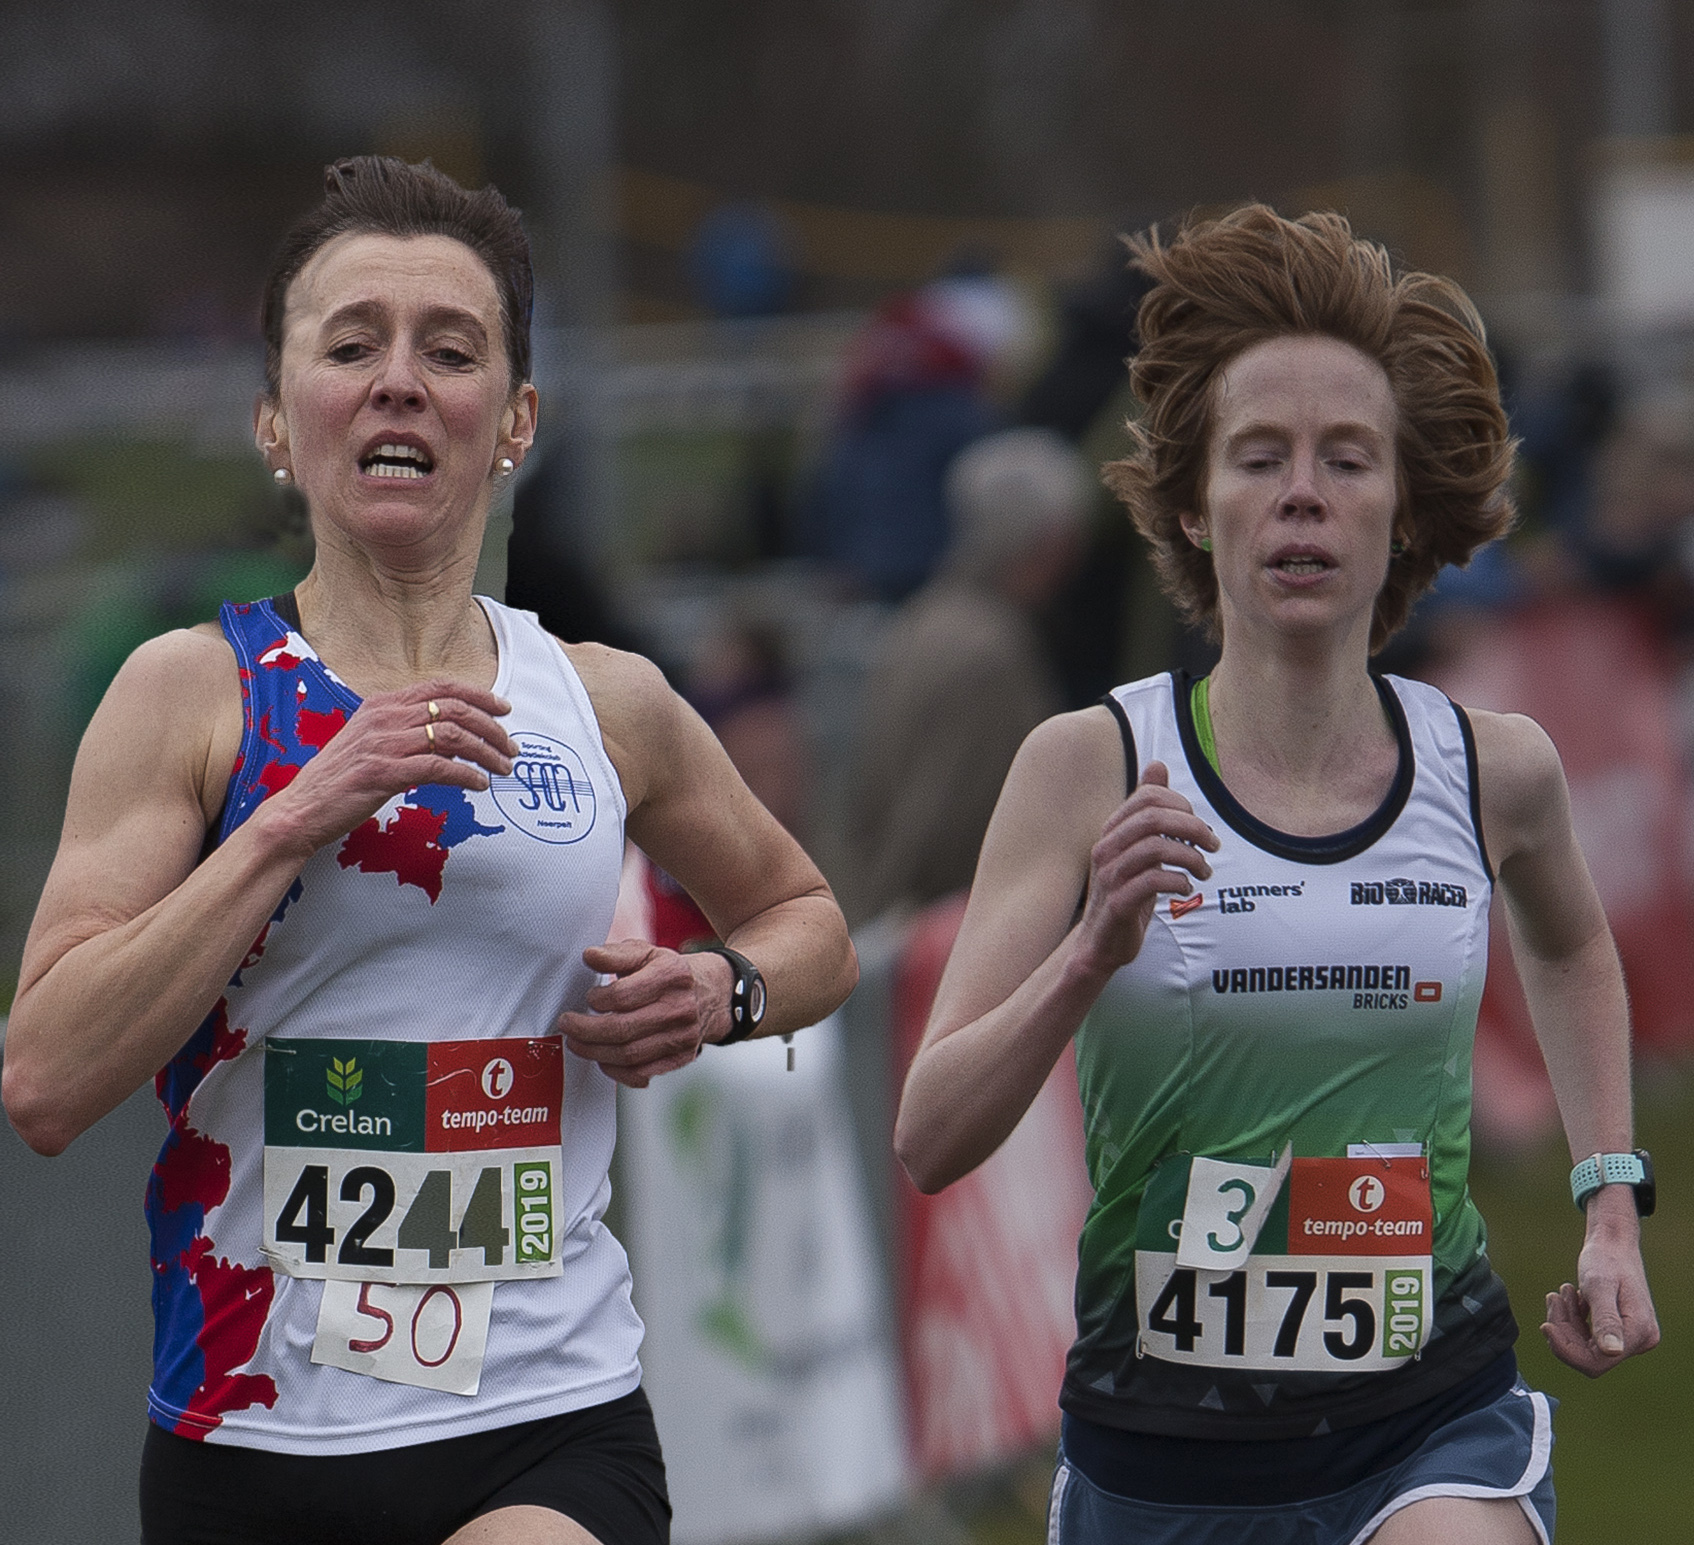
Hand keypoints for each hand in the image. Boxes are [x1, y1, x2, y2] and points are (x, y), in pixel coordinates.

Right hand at [269, 680, 514, 853]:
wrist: (300, 810)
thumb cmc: (338, 781)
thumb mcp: (370, 743)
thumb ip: (406, 733)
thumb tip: (452, 738)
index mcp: (381, 705)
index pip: (440, 687)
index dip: (479, 695)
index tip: (503, 708)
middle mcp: (383, 718)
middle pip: (455, 710)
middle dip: (491, 727)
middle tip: (510, 747)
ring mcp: (383, 745)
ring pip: (453, 737)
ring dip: (486, 752)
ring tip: (501, 768)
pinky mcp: (383, 773)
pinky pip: (439, 768)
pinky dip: (466, 776)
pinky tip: (478, 784)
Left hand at [557, 941, 732, 1087]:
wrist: (712, 994)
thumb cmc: (669, 973)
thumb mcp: (646, 953)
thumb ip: (616, 954)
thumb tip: (590, 956)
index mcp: (671, 976)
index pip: (623, 996)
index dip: (597, 999)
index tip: (588, 998)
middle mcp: (680, 1009)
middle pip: (623, 1030)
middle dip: (586, 1031)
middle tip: (567, 1025)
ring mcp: (682, 1037)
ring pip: (629, 1055)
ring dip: (595, 1052)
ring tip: (577, 1042)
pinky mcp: (681, 1058)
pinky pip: (641, 1073)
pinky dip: (616, 1071)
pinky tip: (602, 1058)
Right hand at [1073, 761, 1217, 980]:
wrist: (1102, 943)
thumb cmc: (1126, 893)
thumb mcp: (1139, 847)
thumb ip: (1148, 810)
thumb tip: (1157, 765)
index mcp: (1112, 831)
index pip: (1147, 797)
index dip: (1180, 804)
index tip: (1198, 825)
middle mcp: (1106, 849)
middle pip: (1153, 818)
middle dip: (1192, 828)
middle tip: (1213, 845)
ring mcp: (1110, 876)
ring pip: (1156, 848)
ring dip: (1191, 857)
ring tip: (1204, 871)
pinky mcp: (1118, 903)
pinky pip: (1152, 881)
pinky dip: (1178, 881)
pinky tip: (1185, 887)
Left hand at [1542, 1189, 1659, 1375]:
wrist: (1614, 1243)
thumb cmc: (1606, 1259)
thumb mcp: (1599, 1286)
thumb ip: (1605, 1319)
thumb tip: (1611, 1351)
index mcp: (1639, 1333)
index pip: (1596, 1362)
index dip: (1566, 1349)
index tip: (1546, 1324)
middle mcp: (1640, 1340)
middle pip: (1588, 1355)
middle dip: (1564, 1330)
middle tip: (1554, 1297)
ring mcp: (1630, 1336)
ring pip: (1585, 1345)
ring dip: (1566, 1321)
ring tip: (1561, 1292)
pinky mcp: (1619, 1330)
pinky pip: (1588, 1336)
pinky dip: (1573, 1318)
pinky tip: (1569, 1296)